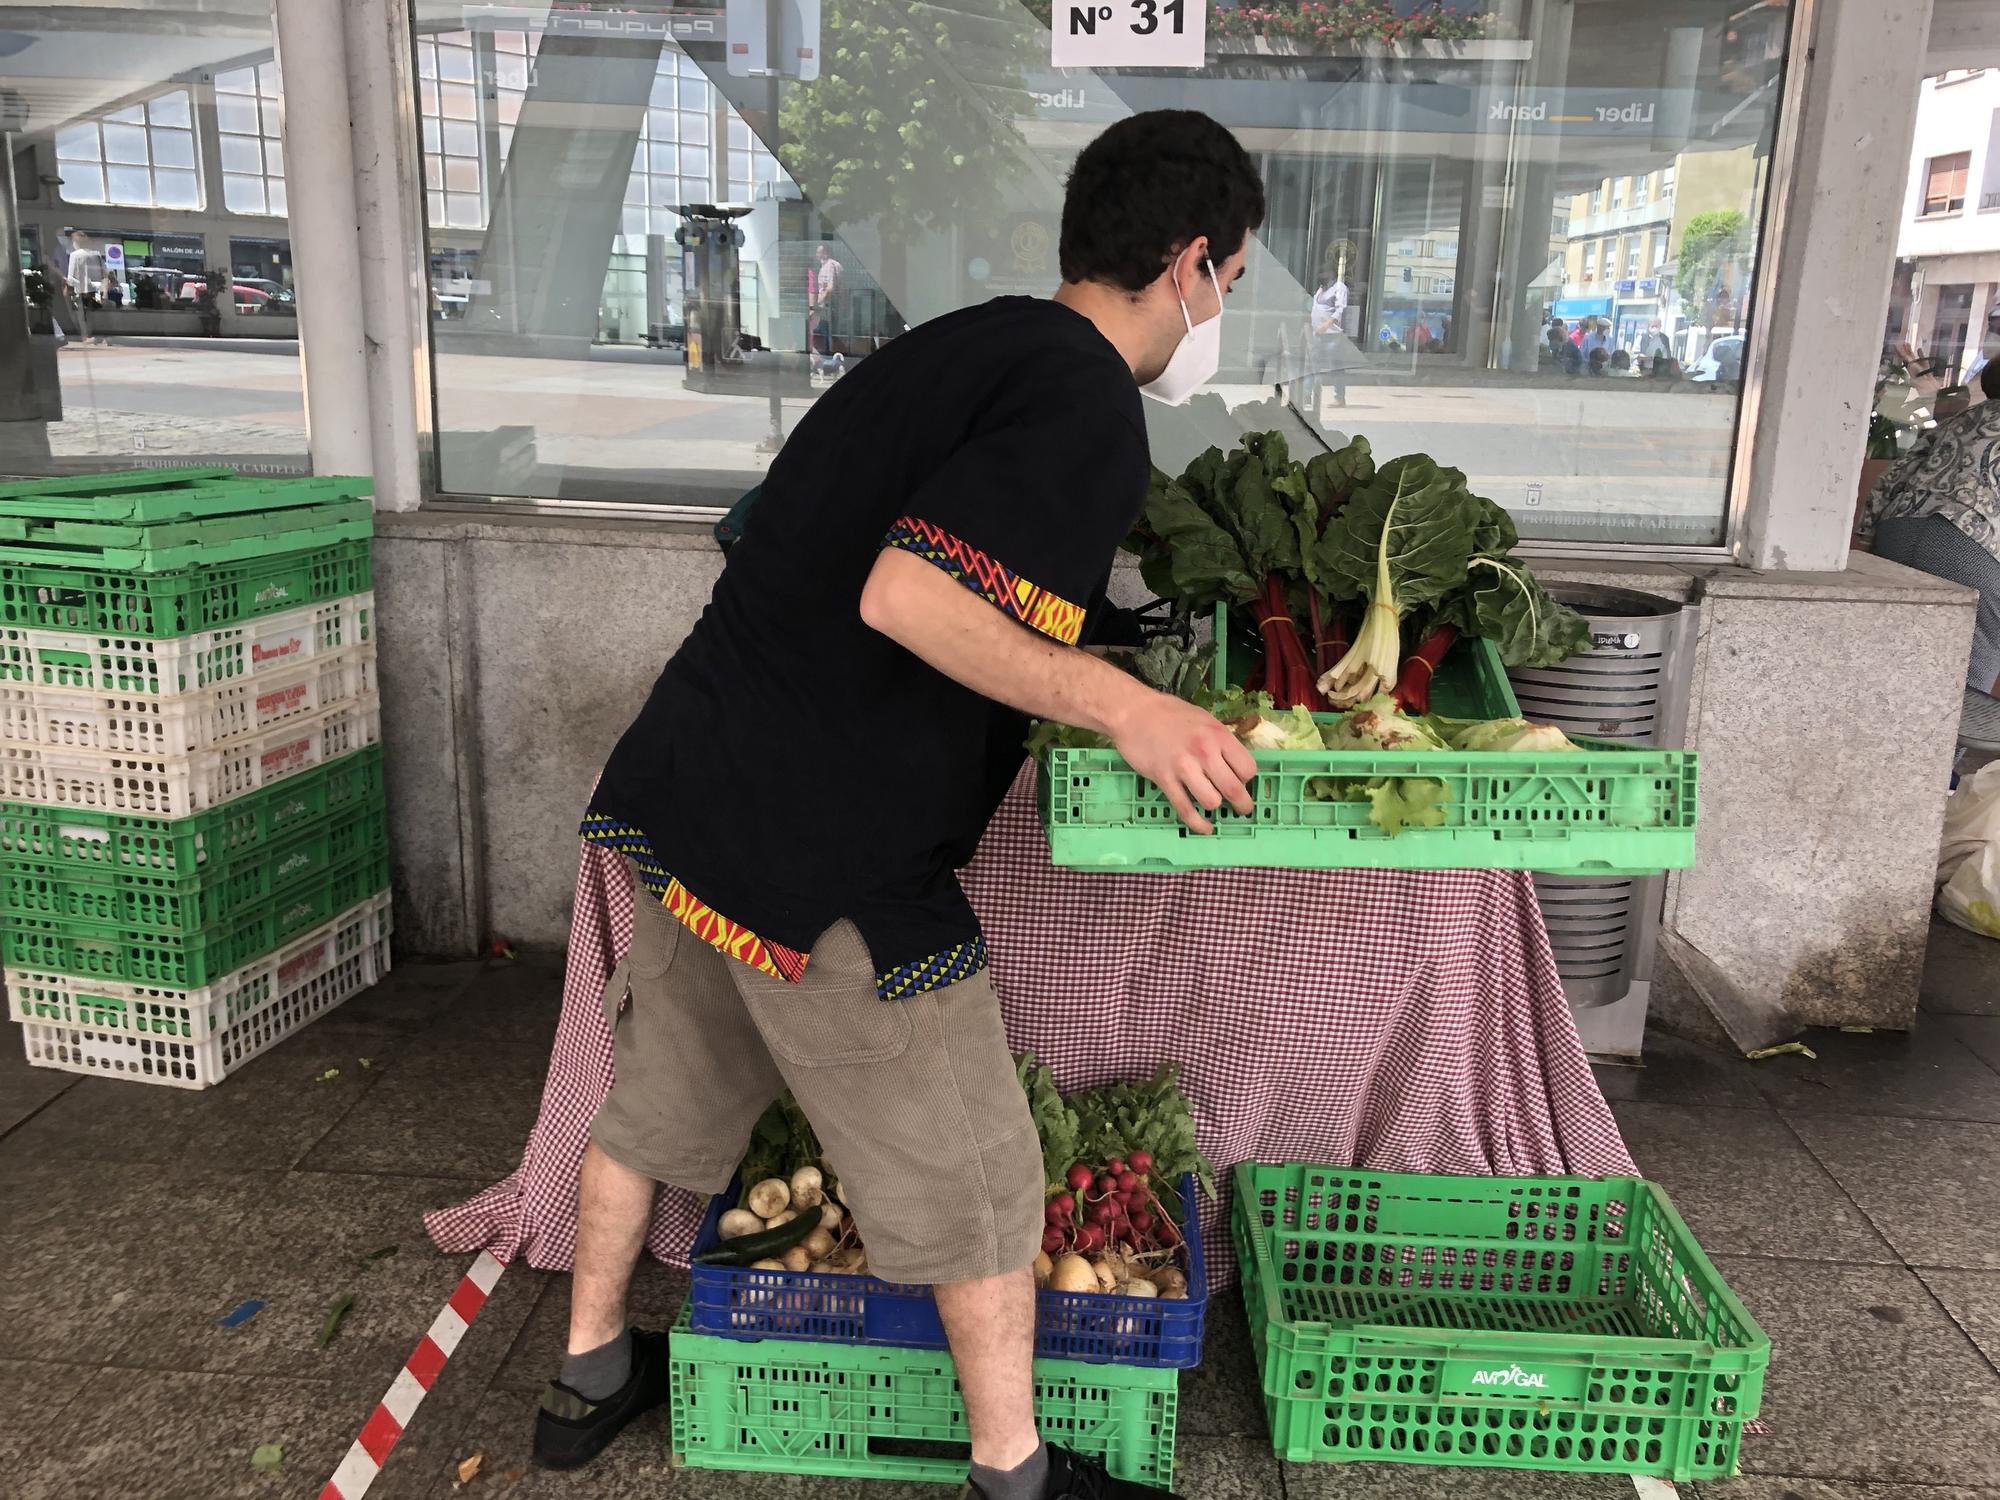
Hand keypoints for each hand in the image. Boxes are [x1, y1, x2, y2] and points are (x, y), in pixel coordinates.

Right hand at [1110, 690, 1256, 835]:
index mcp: (1218, 735)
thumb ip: (1220, 742)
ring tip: (1213, 804)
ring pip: (1211, 802)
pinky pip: (1185, 809)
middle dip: (1241, 804)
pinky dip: (1197, 823)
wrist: (1134, 713)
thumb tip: (1234, 764)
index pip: (1247, 769)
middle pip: (1233, 789)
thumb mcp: (1204, 719)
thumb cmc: (1170, 714)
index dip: (1246, 779)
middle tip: (1242, 809)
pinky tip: (1204, 827)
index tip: (1240, 781)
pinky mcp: (1164, 780)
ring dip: (1214, 806)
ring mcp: (1183, 767)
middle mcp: (1204, 752)